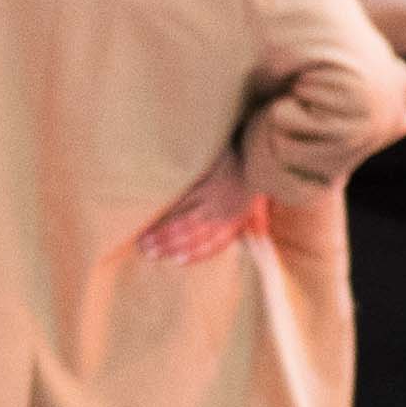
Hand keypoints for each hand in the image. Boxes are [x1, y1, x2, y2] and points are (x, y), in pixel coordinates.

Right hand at [132, 157, 271, 265]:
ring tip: (142, 240)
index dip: (196, 254)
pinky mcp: (201, 177)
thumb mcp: (263, 198)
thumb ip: (259, 219)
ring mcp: (210, 194)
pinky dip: (162, 206)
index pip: (215, 243)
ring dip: (160, 231)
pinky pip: (178, 196)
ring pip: (181, 218)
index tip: (177, 261)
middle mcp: (222, 209)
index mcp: (237, 217)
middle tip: (147, 253)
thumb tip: (261, 238)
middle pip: (192, 233)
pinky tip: (148, 213)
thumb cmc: (256, 173)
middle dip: (168, 245)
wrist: (257, 145)